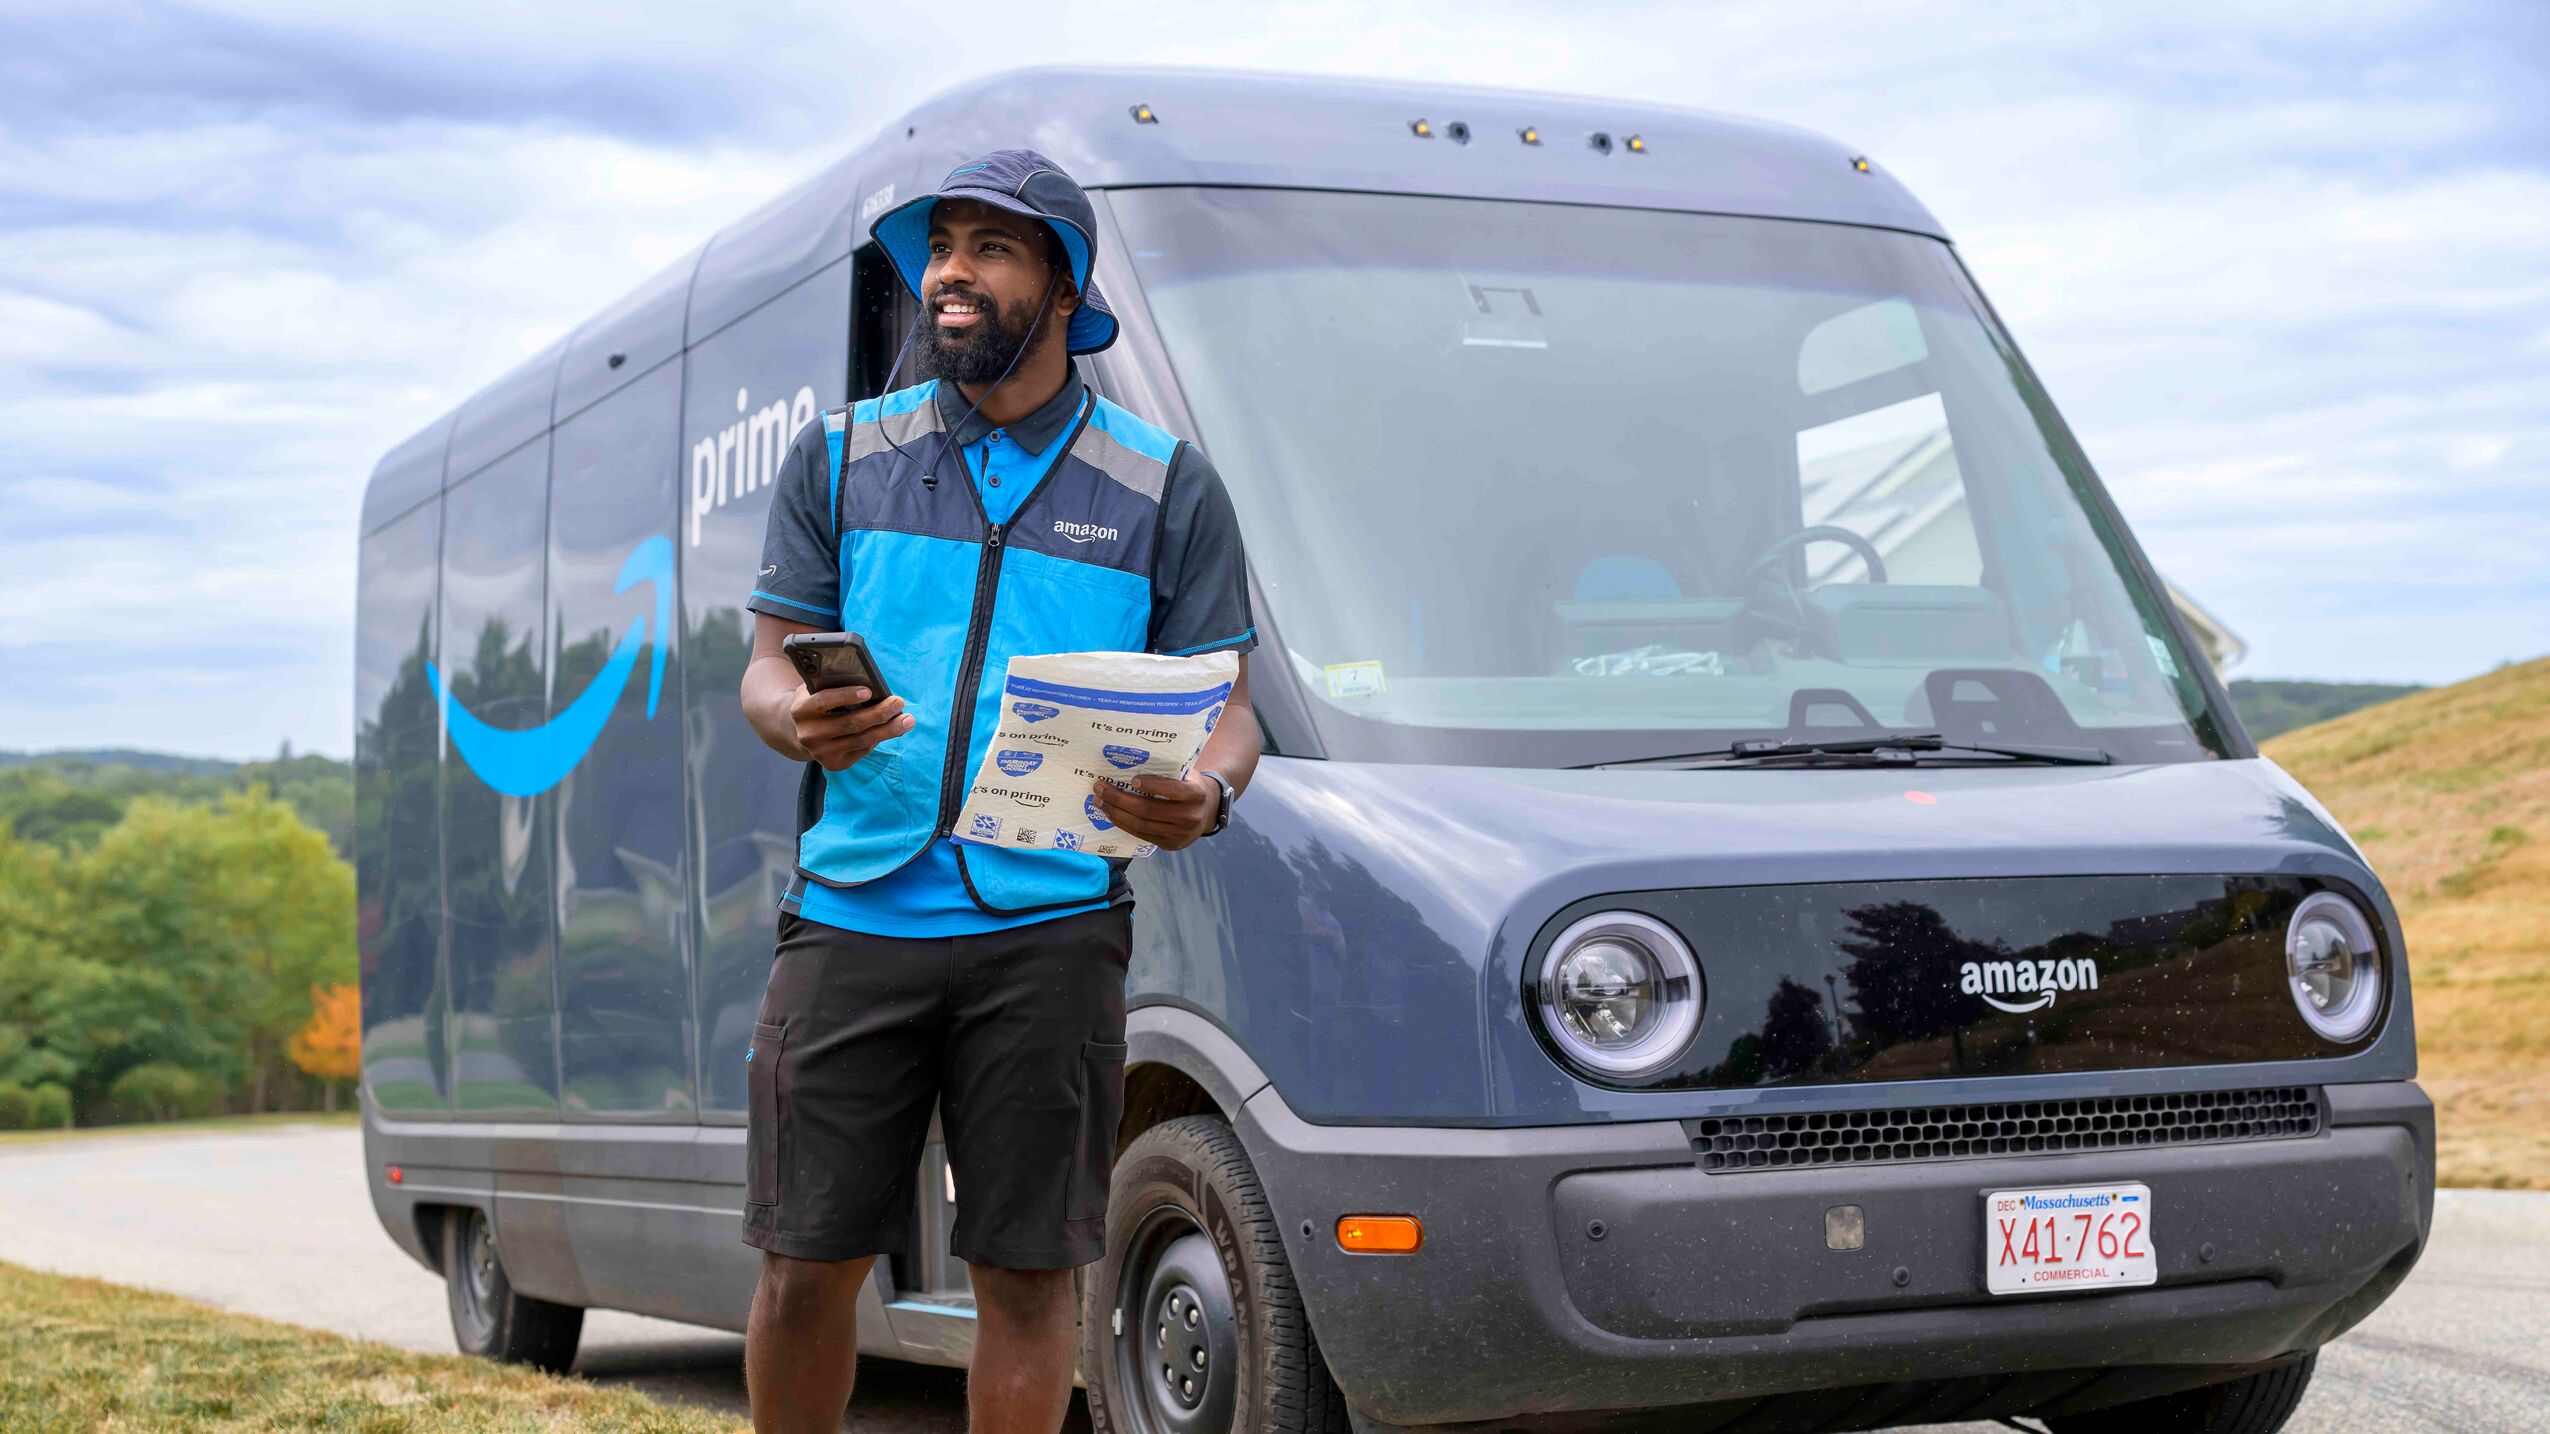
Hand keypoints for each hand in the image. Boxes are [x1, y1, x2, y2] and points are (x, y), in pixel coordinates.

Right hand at [791, 686, 913, 771]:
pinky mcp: (834, 764)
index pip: (823, 701)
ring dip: (888, 730)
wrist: (799, 731)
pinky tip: (893, 729)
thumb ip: (834, 685)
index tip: (868, 691)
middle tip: (899, 702)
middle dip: (878, 713)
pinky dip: (879, 738)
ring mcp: (821, 752)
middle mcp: (809, 734)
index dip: (846, 695)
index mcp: (801, 710)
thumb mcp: (817, 690)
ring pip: (861, 740)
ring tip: (908, 720)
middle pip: (850, 724)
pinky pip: (862, 750)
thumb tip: (872, 684)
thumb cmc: (816, 703)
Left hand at [1090, 772, 1219, 850]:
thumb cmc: (1190, 787)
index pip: (1172, 789)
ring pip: (1141, 824)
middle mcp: (1190, 816)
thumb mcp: (1187, 775)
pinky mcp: (1170, 845)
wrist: (1207, 812)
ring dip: (1116, 812)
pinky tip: (1111, 814)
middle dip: (1120, 798)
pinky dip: (1123, 824)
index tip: (1132, 779)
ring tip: (1100, 801)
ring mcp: (1179, 834)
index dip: (1151, 785)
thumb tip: (1131, 761)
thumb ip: (1168, 772)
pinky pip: (1142, 834)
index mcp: (1196, 794)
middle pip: (1148, 809)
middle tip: (1101, 788)